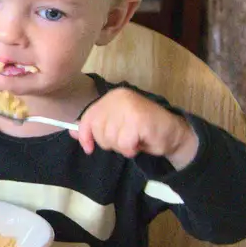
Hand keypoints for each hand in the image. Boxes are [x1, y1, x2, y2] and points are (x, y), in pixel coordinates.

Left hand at [74, 88, 198, 169]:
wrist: (173, 133)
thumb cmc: (143, 131)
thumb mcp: (116, 126)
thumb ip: (96, 127)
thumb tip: (72, 132)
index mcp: (112, 97)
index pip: (88, 117)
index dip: (85, 135)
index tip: (88, 148)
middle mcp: (118, 98)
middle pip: (98, 130)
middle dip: (109, 142)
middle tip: (125, 139)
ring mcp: (128, 108)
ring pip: (110, 139)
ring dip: (122, 147)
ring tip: (134, 139)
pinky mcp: (138, 120)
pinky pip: (124, 144)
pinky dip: (131, 149)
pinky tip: (140, 143)